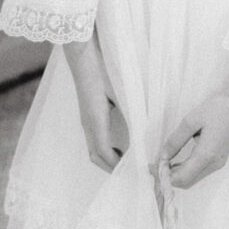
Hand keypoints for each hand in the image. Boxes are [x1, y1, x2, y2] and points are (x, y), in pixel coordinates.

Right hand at [66, 37, 125, 172]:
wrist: (83, 56)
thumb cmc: (103, 72)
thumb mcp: (122, 94)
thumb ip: (131, 114)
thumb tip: (144, 135)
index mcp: (96, 121)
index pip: (105, 154)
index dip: (119, 167)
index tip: (136, 172)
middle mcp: (88, 124)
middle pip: (96, 157)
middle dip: (112, 169)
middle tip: (133, 173)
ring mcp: (85, 120)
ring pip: (94, 149)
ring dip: (108, 160)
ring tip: (128, 162)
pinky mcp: (86, 114)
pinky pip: (94, 140)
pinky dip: (106, 150)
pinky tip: (120, 145)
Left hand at [159, 77, 228, 189]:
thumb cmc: (218, 108)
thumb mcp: (191, 121)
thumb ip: (175, 140)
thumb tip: (163, 156)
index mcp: (207, 154)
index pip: (181, 177)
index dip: (164, 176)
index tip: (152, 167)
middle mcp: (214, 163)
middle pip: (187, 182)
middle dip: (169, 177)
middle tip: (155, 166)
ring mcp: (218, 163)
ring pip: (193, 178)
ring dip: (177, 175)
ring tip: (162, 163)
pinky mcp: (219, 159)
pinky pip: (199, 172)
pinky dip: (185, 170)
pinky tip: (175, 161)